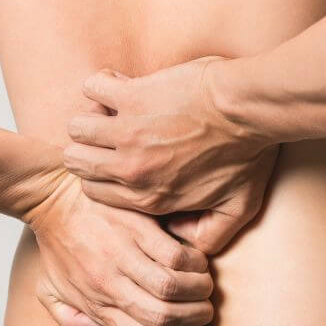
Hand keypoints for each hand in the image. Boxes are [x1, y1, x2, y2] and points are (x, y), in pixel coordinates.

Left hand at [21, 168, 214, 325]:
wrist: (54, 199)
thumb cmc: (58, 245)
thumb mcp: (50, 292)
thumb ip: (73, 322)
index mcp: (96, 303)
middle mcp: (110, 284)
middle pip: (162, 317)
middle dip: (193, 317)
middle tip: (202, 307)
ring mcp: (124, 255)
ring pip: (172, 287)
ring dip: (197, 289)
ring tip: (202, 283)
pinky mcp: (137, 228)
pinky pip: (175, 254)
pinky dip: (192, 261)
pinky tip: (193, 258)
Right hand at [62, 56, 279, 254]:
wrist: (248, 110)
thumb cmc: (248, 154)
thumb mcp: (238, 209)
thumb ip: (212, 235)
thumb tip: (188, 241)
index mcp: (150, 197)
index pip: (95, 192)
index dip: (102, 175)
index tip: (114, 159)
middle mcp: (131, 170)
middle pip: (77, 162)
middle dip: (88, 148)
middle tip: (109, 134)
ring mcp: (127, 132)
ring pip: (78, 128)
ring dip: (93, 116)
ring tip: (112, 110)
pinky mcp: (131, 97)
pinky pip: (93, 88)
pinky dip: (102, 84)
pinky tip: (121, 84)